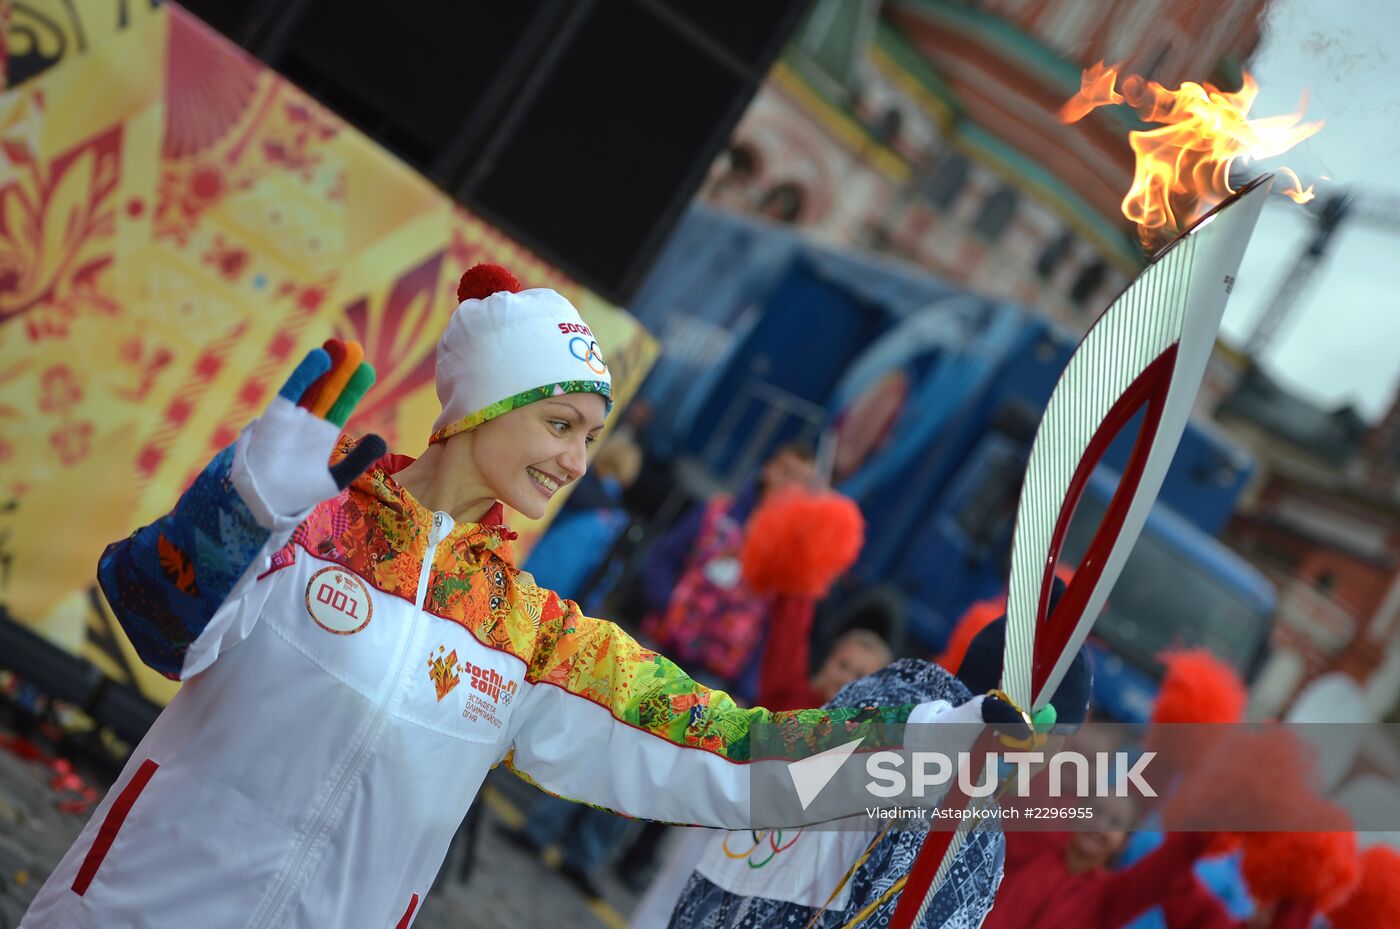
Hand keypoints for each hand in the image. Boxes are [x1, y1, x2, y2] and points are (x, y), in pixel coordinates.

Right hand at [233, 338, 385, 528]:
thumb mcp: (337, 478)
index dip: (353, 386)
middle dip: (341, 370)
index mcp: (322, 434)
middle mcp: (307, 421)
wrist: (266, 503)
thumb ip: (359, 460)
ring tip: (340, 345)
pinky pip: (292, 389)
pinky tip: (320, 358)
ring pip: (312, 385)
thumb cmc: (297, 493)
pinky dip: (305, 373)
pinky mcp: (276, 415)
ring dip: (326, 365)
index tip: (367, 369)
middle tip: (355, 348)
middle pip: (328, 389)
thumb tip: (381, 439)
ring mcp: (292, 416)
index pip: (341, 404)